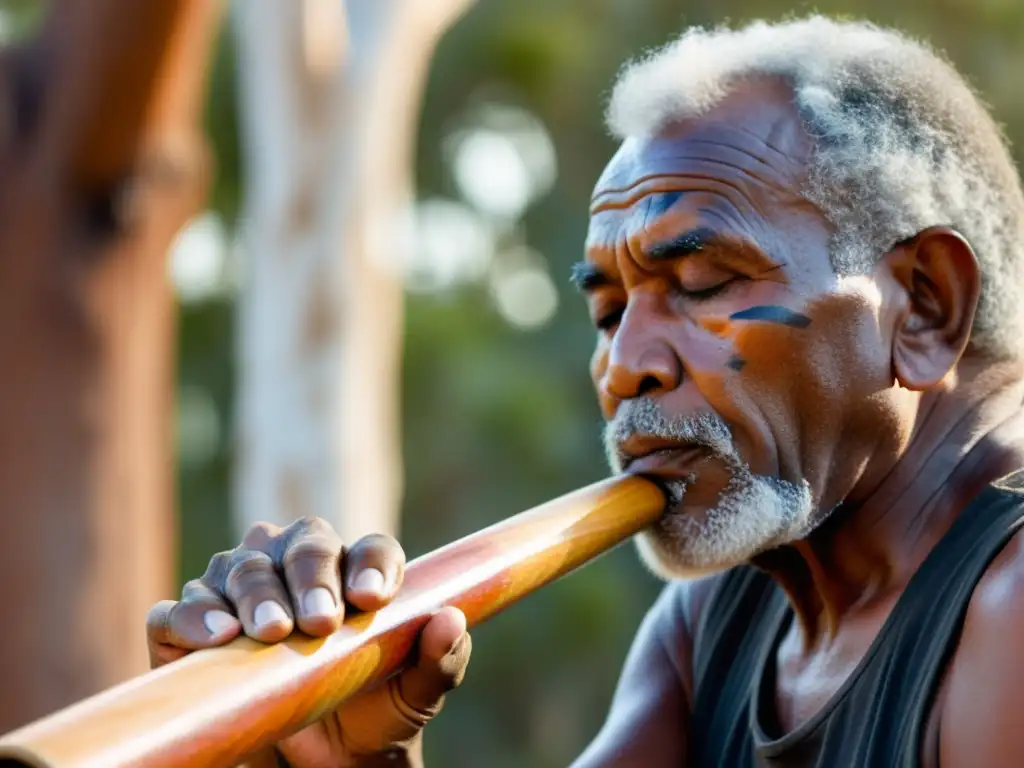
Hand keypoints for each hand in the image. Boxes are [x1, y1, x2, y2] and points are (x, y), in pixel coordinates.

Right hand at [146, 517, 471, 766]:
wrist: (325, 760)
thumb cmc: (376, 709)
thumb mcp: (417, 694)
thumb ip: (441, 660)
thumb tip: (449, 619)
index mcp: (357, 569)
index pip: (369, 548)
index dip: (371, 564)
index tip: (372, 599)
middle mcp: (297, 563)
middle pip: (303, 545)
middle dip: (311, 577)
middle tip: (319, 621)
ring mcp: (242, 588)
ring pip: (242, 566)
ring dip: (256, 593)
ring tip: (268, 631)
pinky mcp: (189, 629)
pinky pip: (178, 610)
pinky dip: (192, 617)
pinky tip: (217, 635)